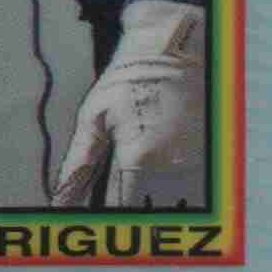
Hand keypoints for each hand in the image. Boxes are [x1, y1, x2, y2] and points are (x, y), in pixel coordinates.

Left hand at [52, 0, 204, 208]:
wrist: (174, 47)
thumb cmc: (130, 76)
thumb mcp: (95, 114)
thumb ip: (79, 162)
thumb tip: (61, 198)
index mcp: (139, 158)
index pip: (119, 211)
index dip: (102, 222)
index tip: (88, 224)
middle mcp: (173, 169)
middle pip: (147, 216)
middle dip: (126, 219)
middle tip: (108, 211)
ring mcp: (197, 168)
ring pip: (173, 212)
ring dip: (152, 212)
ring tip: (134, 197)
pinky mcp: (210, 163)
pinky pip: (192, 198)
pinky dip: (175, 201)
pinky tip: (159, 190)